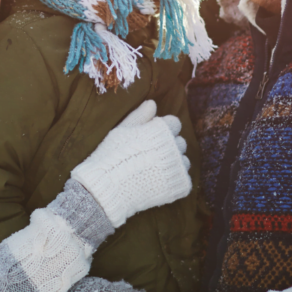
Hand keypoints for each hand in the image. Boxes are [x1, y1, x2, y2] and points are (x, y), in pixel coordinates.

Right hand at [70, 100, 190, 227]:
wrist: (107, 188)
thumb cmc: (111, 156)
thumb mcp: (121, 131)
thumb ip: (139, 116)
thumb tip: (152, 103)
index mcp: (160, 130)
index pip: (174, 123)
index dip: (161, 130)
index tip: (149, 139)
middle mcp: (173, 146)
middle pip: (179, 142)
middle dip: (168, 147)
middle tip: (148, 156)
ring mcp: (177, 167)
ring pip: (183, 161)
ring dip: (172, 164)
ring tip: (152, 171)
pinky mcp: (180, 185)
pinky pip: (183, 179)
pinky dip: (174, 181)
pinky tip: (157, 182)